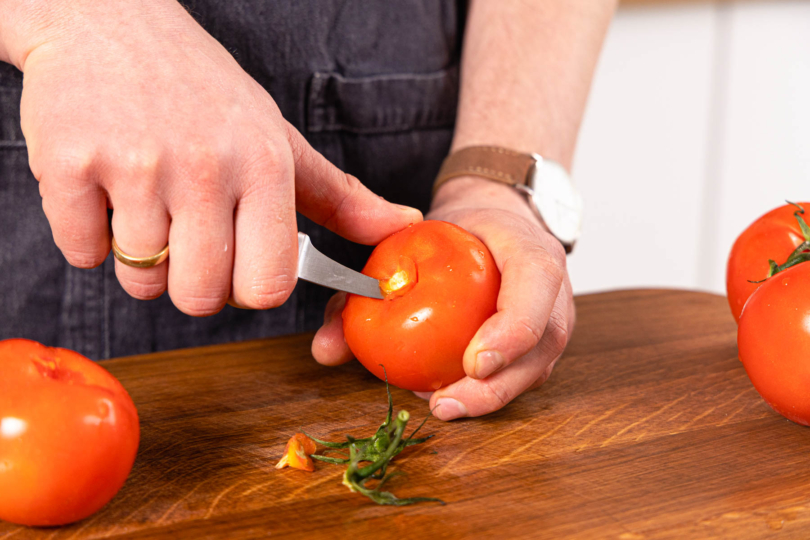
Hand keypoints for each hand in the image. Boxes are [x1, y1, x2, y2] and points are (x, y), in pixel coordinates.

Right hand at [9, 0, 419, 314]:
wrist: (109, 23)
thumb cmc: (204, 93)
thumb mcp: (280, 139)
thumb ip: (341, 196)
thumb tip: (402, 228)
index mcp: (265, 167)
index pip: (269, 286)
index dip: (250, 289)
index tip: (238, 264)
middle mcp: (206, 167)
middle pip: (202, 298)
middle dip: (193, 282)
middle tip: (187, 234)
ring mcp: (136, 165)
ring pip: (141, 282)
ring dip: (141, 258)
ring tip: (146, 200)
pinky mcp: (69, 164)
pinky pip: (82, 254)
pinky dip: (88, 236)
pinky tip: (105, 189)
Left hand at [312, 176, 573, 419]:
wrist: (499, 222)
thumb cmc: (461, 230)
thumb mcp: (418, 236)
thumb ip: (373, 284)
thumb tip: (327, 347)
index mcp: (530, 249)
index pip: (535, 285)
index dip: (511, 329)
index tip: (473, 363)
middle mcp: (553, 291)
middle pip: (542, 346)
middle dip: (496, 387)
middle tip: (445, 404)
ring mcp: (553, 322)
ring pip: (535, 371)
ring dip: (489, 398)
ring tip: (441, 407)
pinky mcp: (539, 346)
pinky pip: (520, 375)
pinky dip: (486, 392)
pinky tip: (448, 397)